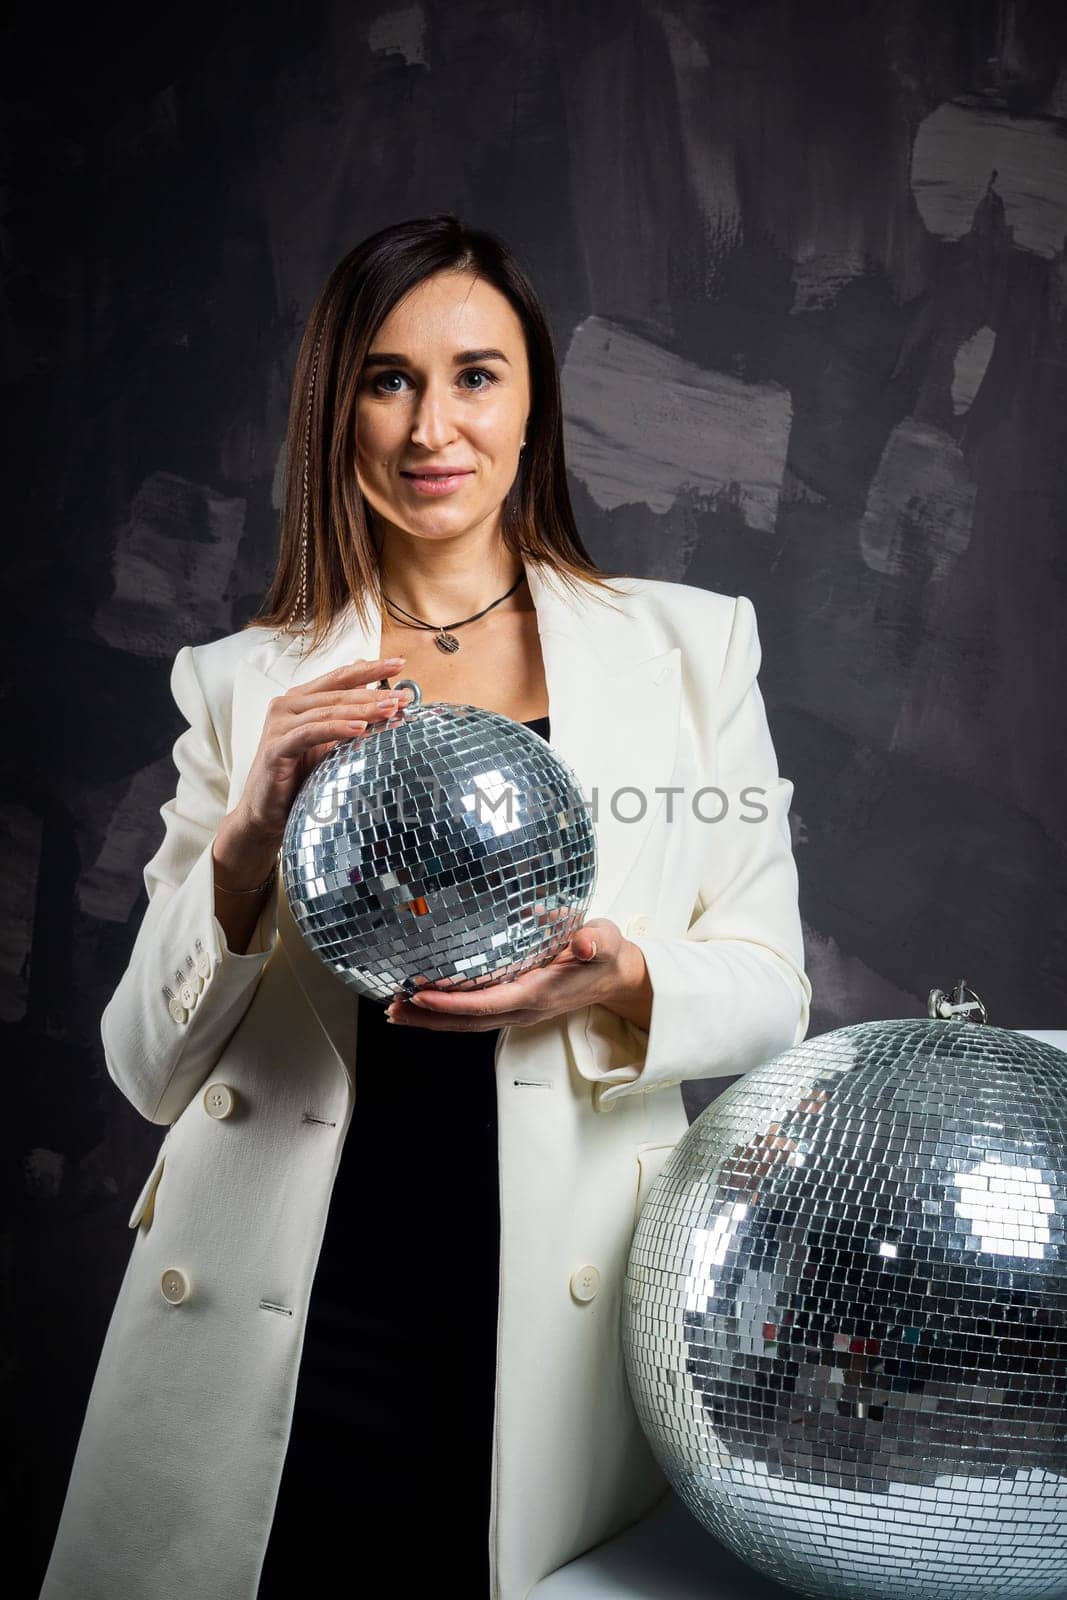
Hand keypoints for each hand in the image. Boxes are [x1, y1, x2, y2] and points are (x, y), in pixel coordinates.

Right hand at [232, 654, 414, 850]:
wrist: (267, 813)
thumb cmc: (298, 777)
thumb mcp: (329, 744)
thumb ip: (347, 719)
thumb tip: (380, 697)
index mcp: (301, 700)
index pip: (340, 677)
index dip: (370, 669)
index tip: (400, 664)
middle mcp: (287, 705)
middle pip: (337, 693)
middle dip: (374, 693)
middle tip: (405, 697)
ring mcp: (279, 725)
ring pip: (327, 710)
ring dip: (362, 710)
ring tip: (390, 709)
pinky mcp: (275, 747)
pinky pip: (311, 733)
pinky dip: (337, 728)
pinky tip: (360, 729)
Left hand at [384, 917, 647, 1031]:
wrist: (613, 975)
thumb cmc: (604, 955)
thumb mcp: (604, 941)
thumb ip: (595, 941)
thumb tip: (583, 943)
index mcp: (539, 993)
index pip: (489, 1003)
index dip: (454, 1002)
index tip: (423, 994)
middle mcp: (523, 1008)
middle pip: (469, 1021)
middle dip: (430, 1017)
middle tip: (394, 1009)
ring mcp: (517, 1010)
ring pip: (467, 1022)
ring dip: (431, 1020)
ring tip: (396, 1012)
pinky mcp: (512, 1005)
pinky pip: (473, 1015)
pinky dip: (445, 1014)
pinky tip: (421, 1007)